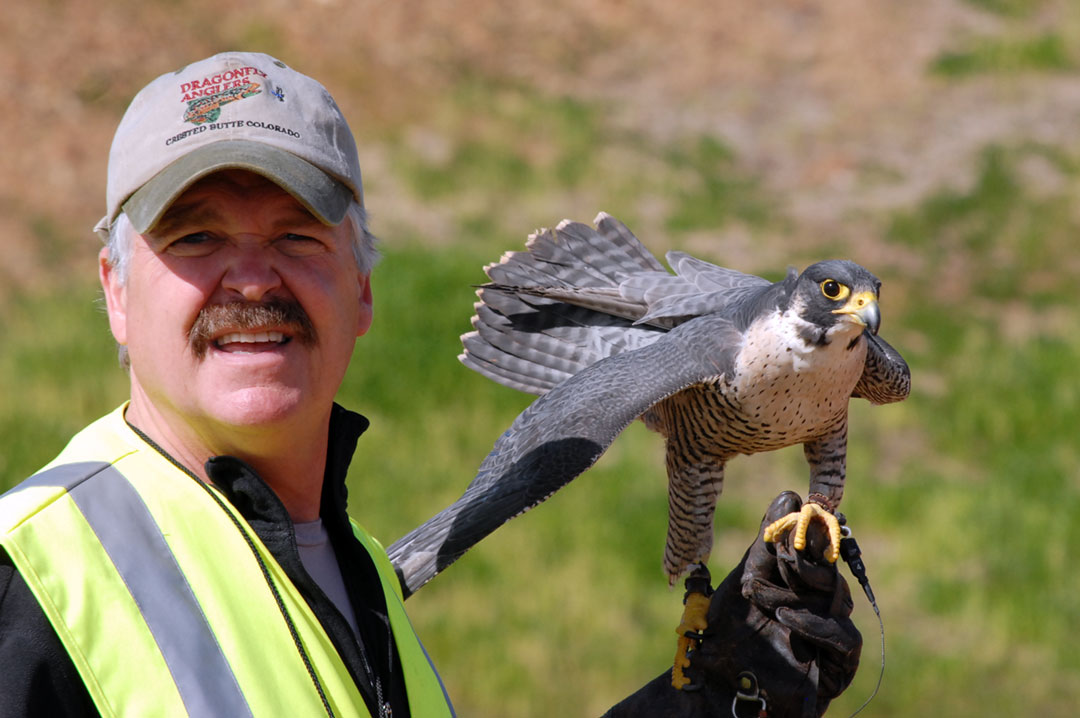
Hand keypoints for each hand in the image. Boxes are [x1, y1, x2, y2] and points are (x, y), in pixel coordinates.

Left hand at [603, 491, 861, 717]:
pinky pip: (844, 639)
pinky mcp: (838, 667)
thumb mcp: (745, 579)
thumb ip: (766, 541)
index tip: (798, 509)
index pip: (818, 549)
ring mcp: (831, 636)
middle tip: (782, 552)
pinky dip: (816, 624)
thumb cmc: (727, 631)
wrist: (715, 683)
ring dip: (802, 593)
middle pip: (830, 572)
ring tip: (767, 595)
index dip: (810, 531)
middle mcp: (821, 604)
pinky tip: (788, 616)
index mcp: (801, 581)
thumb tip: (788, 493)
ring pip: (838, 601)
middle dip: (805, 560)